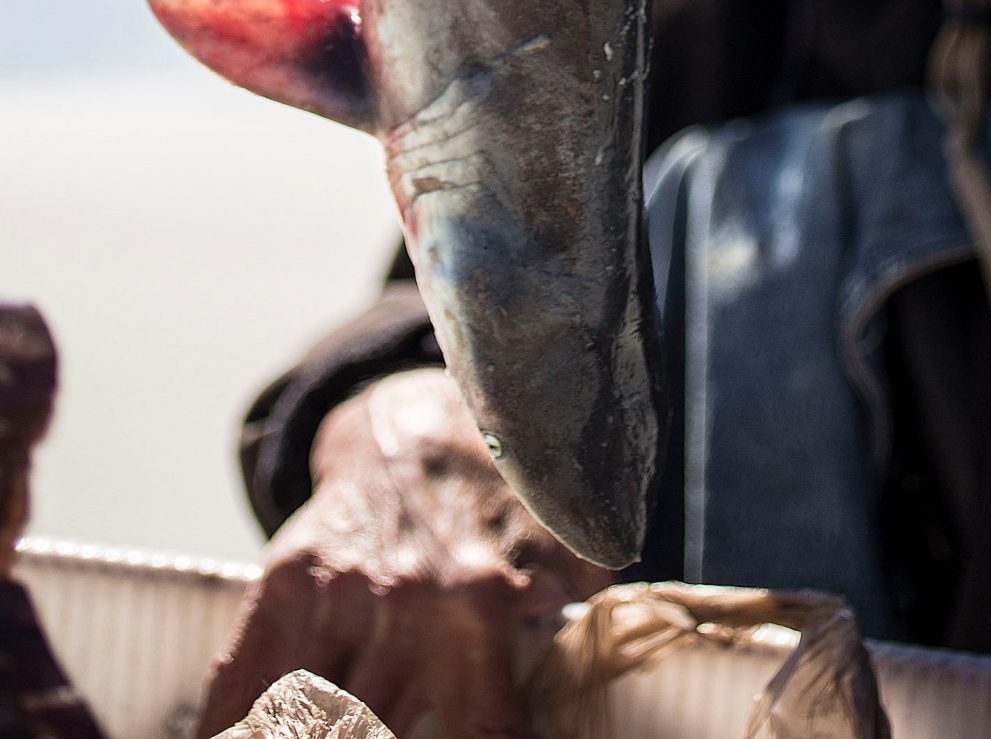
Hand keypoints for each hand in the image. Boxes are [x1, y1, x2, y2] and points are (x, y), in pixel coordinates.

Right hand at [197, 371, 611, 738]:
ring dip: (322, 730)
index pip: (484, 735)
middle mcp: (410, 604)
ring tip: (329, 731)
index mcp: (483, 606)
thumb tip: (621, 642)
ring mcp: (340, 593)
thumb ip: (577, 604)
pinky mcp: (286, 580)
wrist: (413, 421)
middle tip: (391, 727)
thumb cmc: (498, 497)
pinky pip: (246, 682)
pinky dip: (233, 727)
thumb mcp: (561, 543)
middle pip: (384, 735)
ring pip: (315, 721)